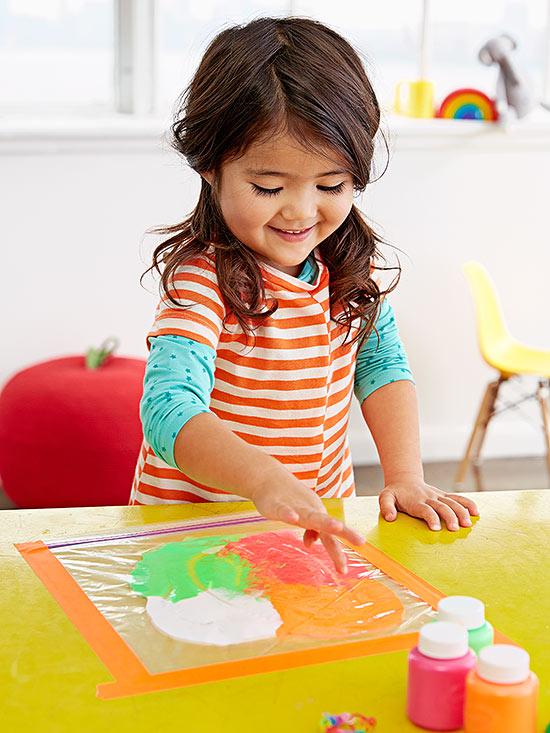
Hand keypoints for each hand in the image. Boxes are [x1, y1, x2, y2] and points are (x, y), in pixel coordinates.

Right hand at [250, 467, 364, 573]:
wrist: (267, 478)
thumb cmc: (287, 499)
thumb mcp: (301, 516)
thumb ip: (309, 529)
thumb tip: (312, 544)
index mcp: (315, 517)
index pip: (329, 537)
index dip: (337, 553)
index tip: (343, 571)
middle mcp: (309, 511)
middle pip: (328, 524)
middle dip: (344, 533)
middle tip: (361, 541)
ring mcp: (295, 507)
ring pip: (310, 516)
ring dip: (324, 522)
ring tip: (337, 527)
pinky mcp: (276, 504)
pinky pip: (283, 510)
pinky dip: (289, 514)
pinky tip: (293, 518)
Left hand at [379, 475, 478, 530]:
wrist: (404, 479)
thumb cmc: (395, 493)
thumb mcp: (385, 497)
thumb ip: (385, 506)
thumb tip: (390, 518)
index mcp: (415, 501)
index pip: (425, 509)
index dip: (431, 518)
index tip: (436, 528)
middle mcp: (429, 498)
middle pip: (442, 507)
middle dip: (449, 517)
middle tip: (455, 529)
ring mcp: (438, 496)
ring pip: (452, 503)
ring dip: (461, 512)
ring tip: (468, 524)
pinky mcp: (443, 496)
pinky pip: (457, 498)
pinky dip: (467, 504)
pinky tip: (476, 512)